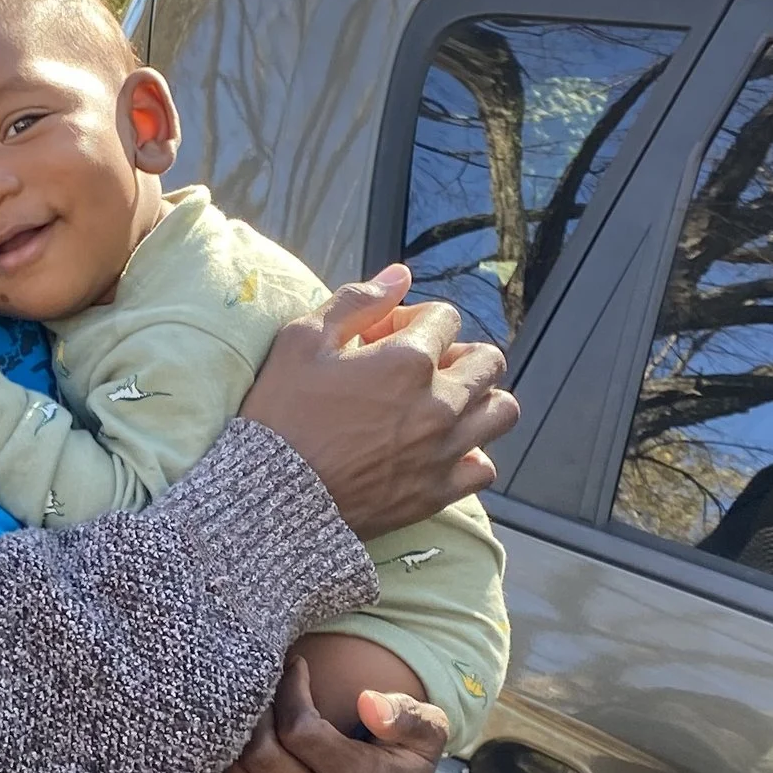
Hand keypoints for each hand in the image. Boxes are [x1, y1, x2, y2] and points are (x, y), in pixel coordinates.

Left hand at [216, 658, 449, 772]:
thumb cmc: (403, 767)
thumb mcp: (427, 736)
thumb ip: (408, 715)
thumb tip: (367, 702)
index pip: (301, 730)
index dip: (290, 692)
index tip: (294, 670)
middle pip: (263, 758)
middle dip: (257, 716)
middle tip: (264, 695)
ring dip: (235, 754)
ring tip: (249, 728)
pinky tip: (238, 763)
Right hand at [239, 265, 514, 536]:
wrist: (271, 497)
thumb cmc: (281, 414)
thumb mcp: (302, 341)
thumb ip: (356, 301)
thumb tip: (401, 275)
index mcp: (409, 360)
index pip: (445, 317)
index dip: (415, 320)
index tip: (385, 338)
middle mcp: (439, 403)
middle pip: (488, 361)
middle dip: (459, 354)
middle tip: (422, 369)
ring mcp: (444, 450)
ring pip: (501, 411)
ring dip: (479, 400)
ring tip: (445, 406)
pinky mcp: (438, 492)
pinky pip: (483, 467)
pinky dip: (470, 455)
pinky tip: (441, 451)